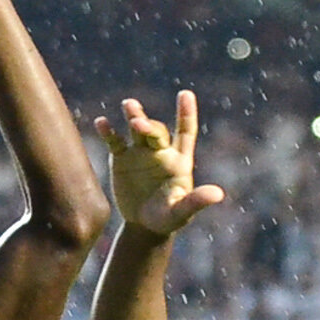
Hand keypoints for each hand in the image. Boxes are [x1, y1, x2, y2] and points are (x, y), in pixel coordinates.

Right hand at [96, 91, 224, 238]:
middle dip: (147, 125)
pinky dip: (108, 132)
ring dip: (134, 116)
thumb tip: (218, 195)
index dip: (186, 113)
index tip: (185, 94)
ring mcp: (140, 154)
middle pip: (156, 131)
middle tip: (136, 124)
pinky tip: (101, 122)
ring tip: (128, 104)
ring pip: (136, 130)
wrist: (144, 225)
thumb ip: (197, 201)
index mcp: (179, 160)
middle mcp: (160, 152)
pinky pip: (115, 142)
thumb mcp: (182, 212)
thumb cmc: (168, 219)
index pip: (185, 132)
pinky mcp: (121, 160)